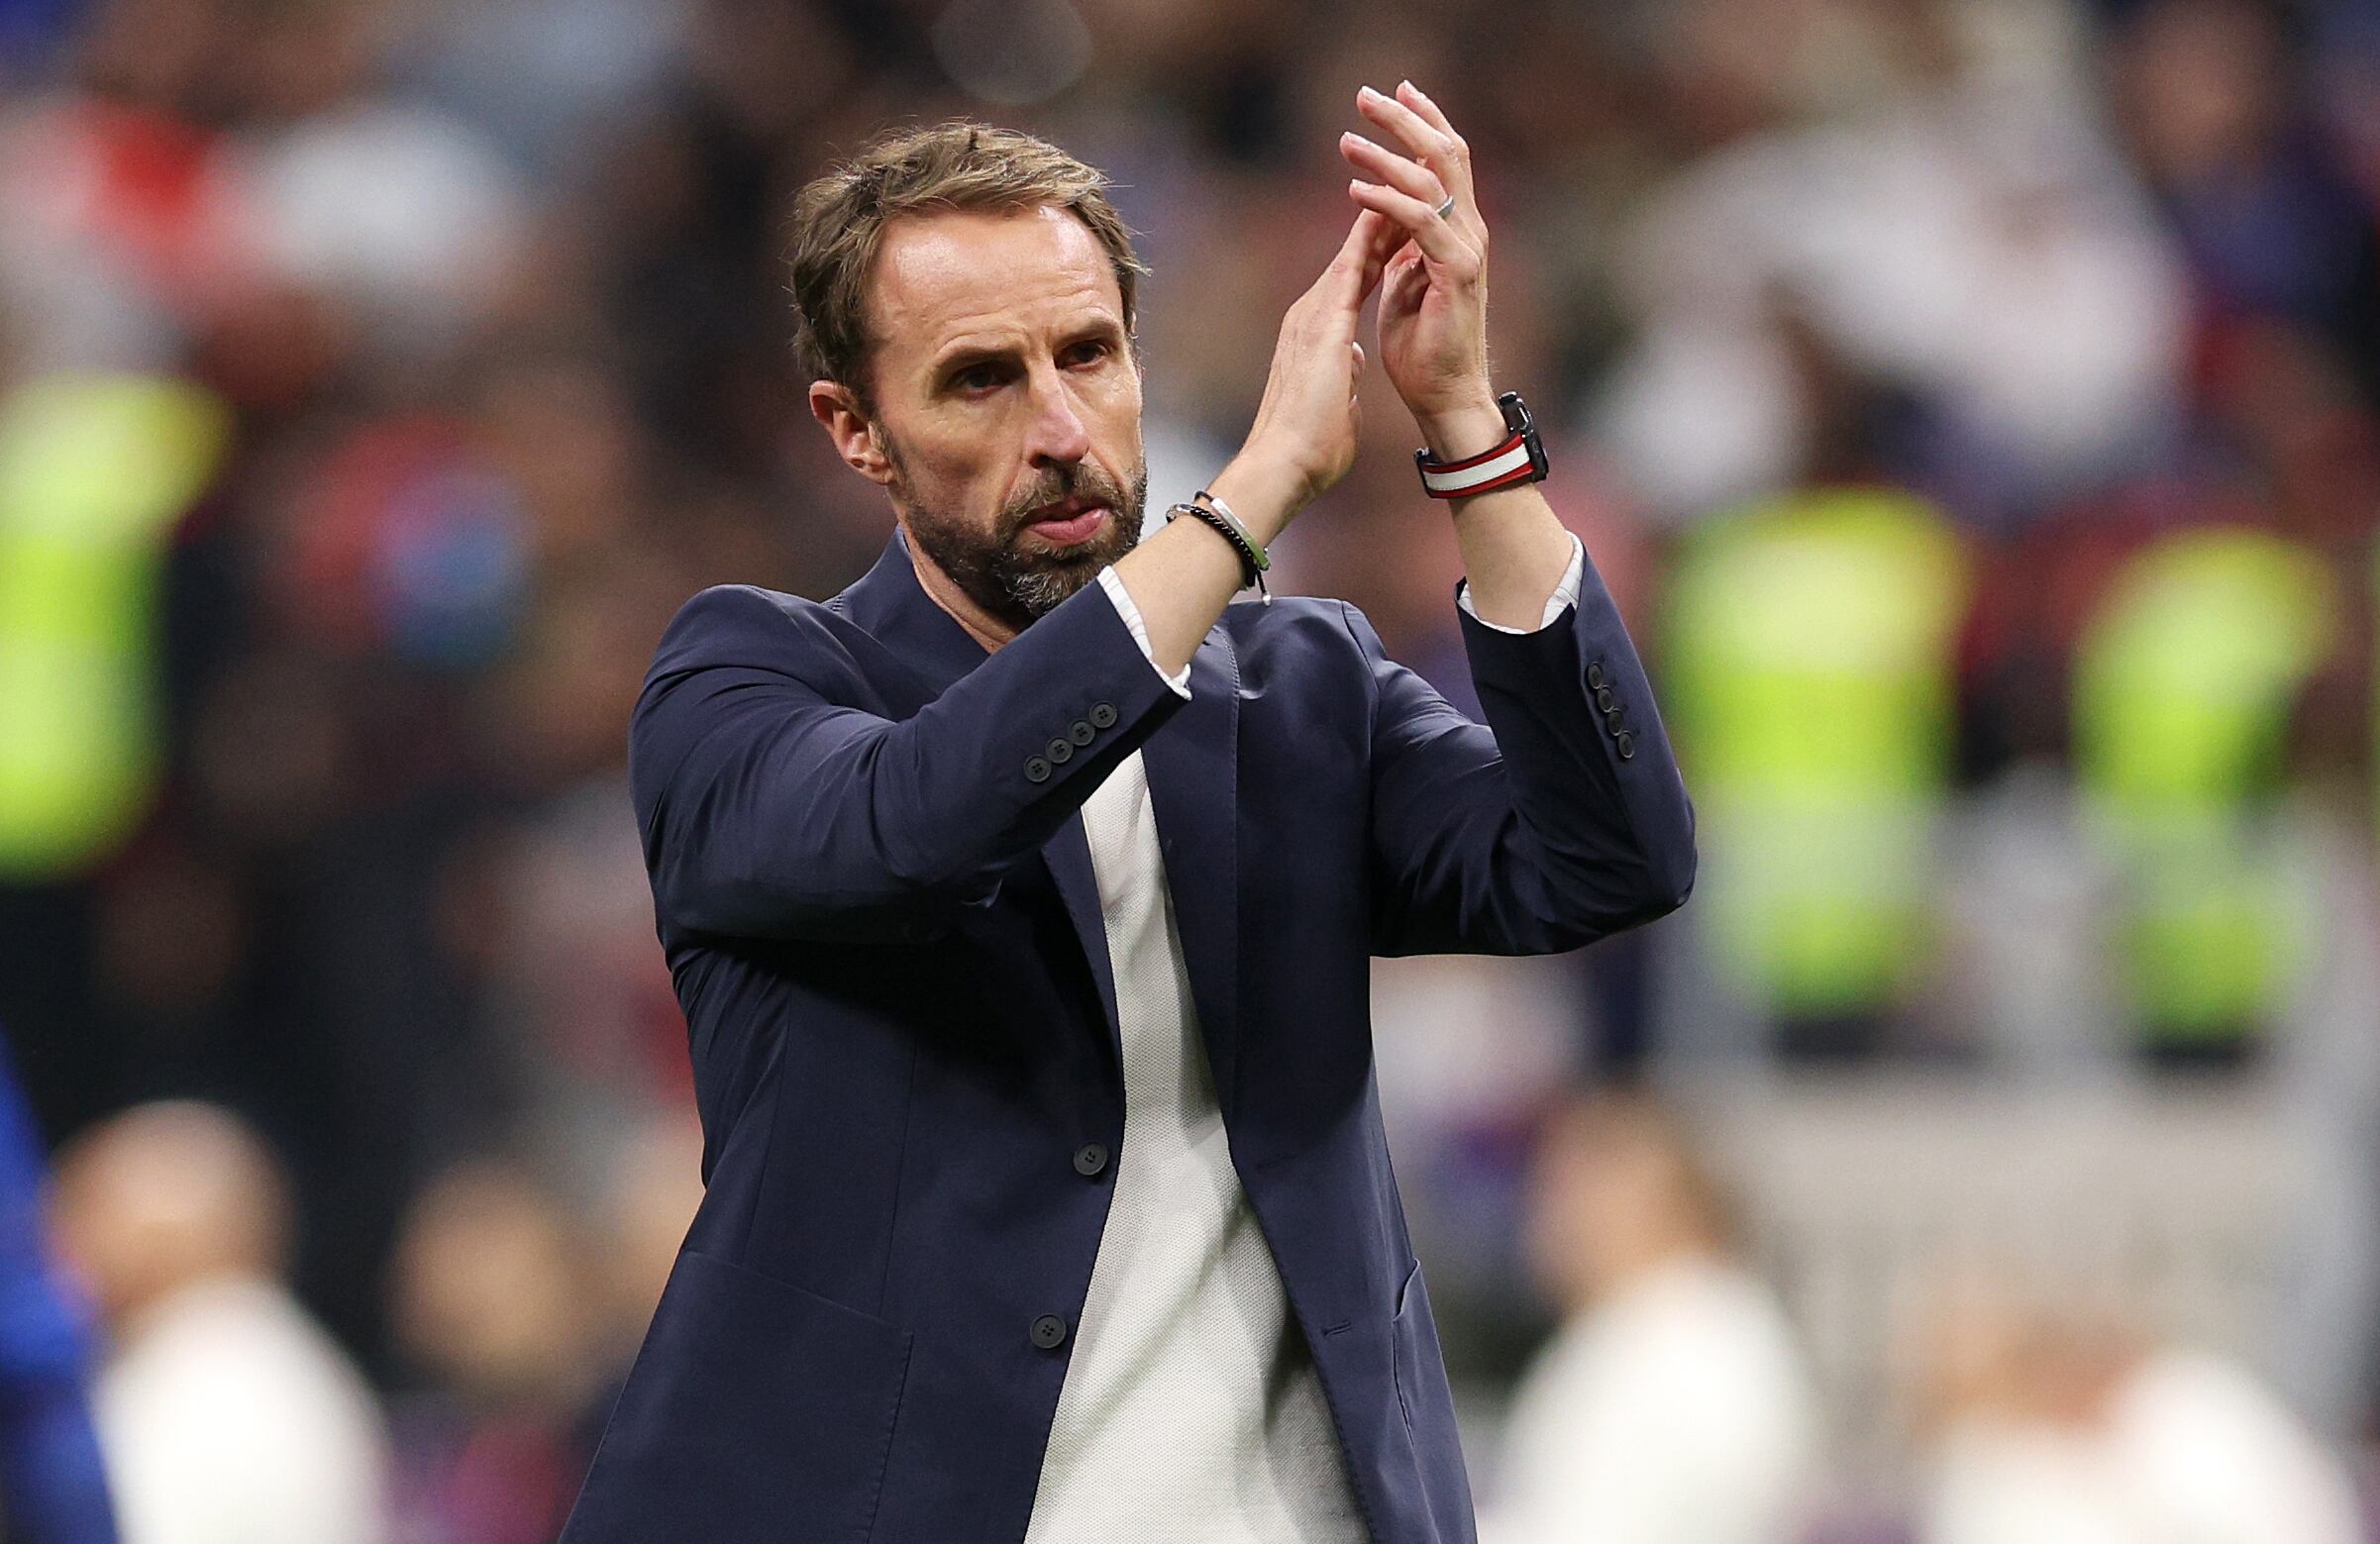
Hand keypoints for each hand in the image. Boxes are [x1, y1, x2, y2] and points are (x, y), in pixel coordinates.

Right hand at [1219, 209, 1389, 539]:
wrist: (1281, 465)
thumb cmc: (1308, 447)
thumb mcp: (1336, 399)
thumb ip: (1343, 375)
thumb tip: (1350, 366)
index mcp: (1317, 335)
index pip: (1353, 282)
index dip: (1378, 252)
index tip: (1401, 228)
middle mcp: (1311, 316)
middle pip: (1352, 258)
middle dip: (1380, 224)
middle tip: (1405, 188)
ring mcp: (1313, 316)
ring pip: (1352, 254)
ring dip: (1378, 220)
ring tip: (1403, 186)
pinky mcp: (1322, 324)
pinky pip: (1351, 270)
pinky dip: (1370, 240)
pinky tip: (1388, 213)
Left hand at [1341, 81, 1499, 453]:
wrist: (1443, 399)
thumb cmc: (1422, 352)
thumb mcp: (1403, 288)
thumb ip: (1399, 252)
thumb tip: (1383, 228)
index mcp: (1456, 233)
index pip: (1445, 162)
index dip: (1422, 123)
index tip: (1394, 92)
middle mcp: (1468, 234)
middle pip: (1445, 156)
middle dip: (1406, 120)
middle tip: (1367, 94)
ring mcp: (1467, 252)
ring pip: (1433, 182)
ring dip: (1387, 157)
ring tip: (1347, 142)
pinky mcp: (1458, 274)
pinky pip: (1423, 223)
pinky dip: (1389, 203)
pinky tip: (1355, 192)